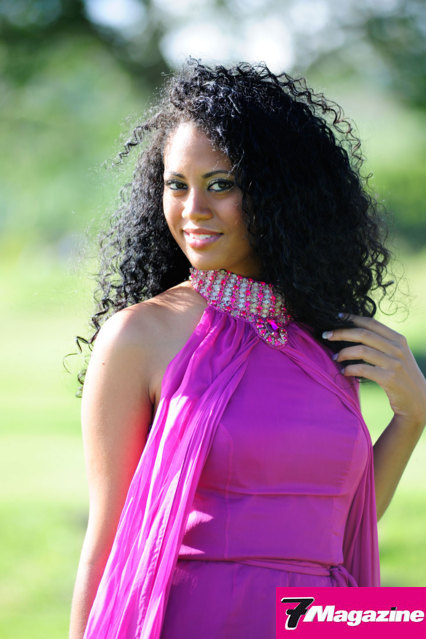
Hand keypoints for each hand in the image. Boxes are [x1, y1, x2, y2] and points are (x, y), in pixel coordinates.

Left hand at [322, 314, 425, 428]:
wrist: (419, 401)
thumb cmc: (403, 377)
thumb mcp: (398, 355)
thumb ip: (383, 343)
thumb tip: (355, 332)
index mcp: (398, 339)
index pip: (372, 323)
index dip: (353, 318)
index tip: (338, 316)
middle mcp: (397, 349)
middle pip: (363, 334)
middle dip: (341, 333)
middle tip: (326, 335)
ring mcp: (394, 363)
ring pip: (361, 350)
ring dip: (343, 353)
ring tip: (335, 357)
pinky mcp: (389, 378)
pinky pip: (362, 369)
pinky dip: (350, 369)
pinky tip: (344, 372)